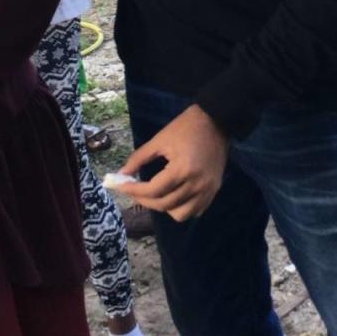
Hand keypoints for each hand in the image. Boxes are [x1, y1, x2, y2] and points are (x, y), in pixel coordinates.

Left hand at [117, 105, 228, 221]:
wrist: (216, 121)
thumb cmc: (185, 127)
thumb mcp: (159, 140)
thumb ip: (139, 158)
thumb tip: (121, 174)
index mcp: (182, 169)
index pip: (154, 190)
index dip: (134, 190)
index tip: (120, 186)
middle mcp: (197, 184)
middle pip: (165, 204)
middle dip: (144, 200)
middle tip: (133, 190)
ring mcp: (208, 190)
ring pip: (181, 214)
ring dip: (164, 207)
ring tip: (155, 194)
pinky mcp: (214, 191)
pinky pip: (195, 211)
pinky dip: (181, 208)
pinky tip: (173, 196)